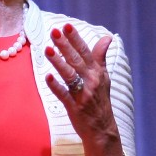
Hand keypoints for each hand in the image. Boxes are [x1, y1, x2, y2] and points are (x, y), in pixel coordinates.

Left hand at [44, 24, 123, 155]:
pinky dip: (56, 86)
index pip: (86, 52)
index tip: (66, 26)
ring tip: (48, 50)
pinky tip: (47, 77)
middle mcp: (91, 82)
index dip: (76, 38)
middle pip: (76, 60)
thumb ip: (101, 57)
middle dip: (65, 45)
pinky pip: (64, 95)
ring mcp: (83, 95)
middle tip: (54, 32)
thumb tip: (107, 37)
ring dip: (59, 62)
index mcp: (97, 73)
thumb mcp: (104, 77)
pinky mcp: (74, 107)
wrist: (102, 129)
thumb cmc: (100, 101)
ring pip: (70, 75)